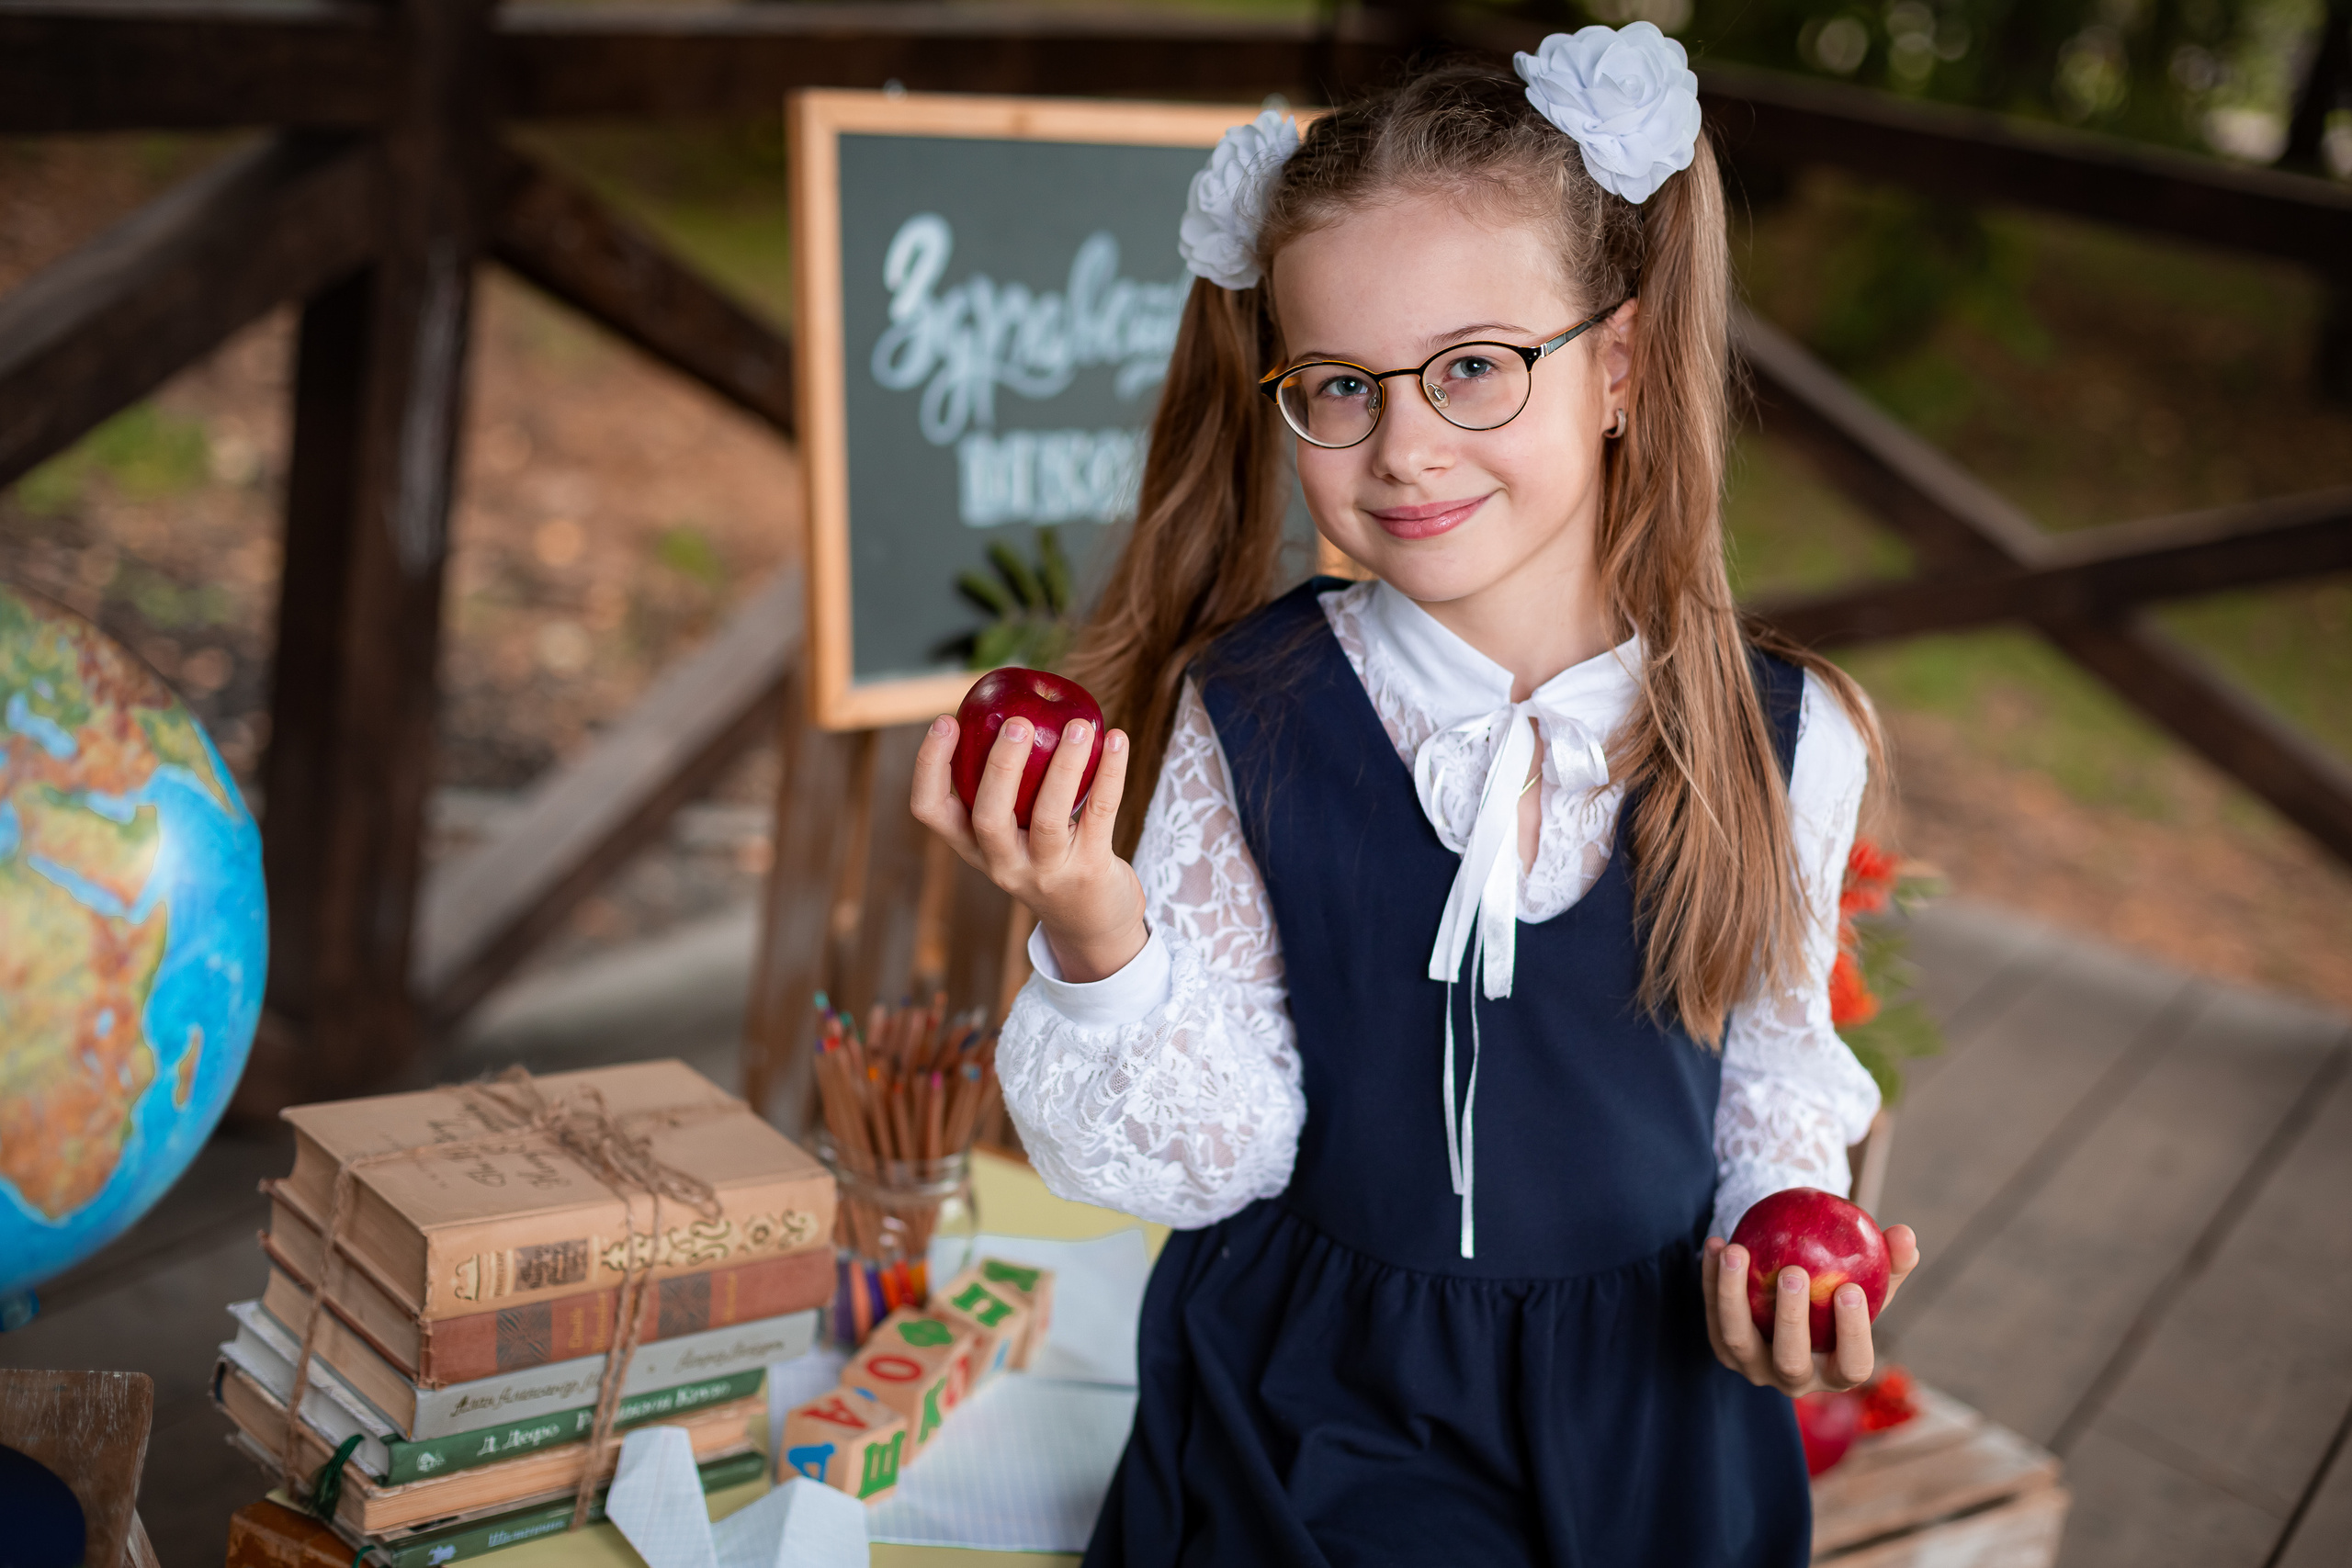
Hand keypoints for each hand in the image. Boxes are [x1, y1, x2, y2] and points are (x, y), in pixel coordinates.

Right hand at [910, 712, 1147, 982]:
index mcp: (972, 846)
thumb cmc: (1047, 856)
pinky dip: (1110, 773)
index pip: (931, 810)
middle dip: (1000, 767)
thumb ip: (1004, 784)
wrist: (1092, 925)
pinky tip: (1116, 739)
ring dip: (1063, 766)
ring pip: (1048, 818)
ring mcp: (1047, 871)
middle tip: (1016, 722)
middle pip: (988, 817)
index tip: (945, 720)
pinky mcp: (1090, 870)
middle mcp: (1002, 863)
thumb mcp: (1012, 831)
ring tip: (1077, 725)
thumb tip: (1006, 702)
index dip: (930, 765)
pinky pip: (1099, 814)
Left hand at [1700, 1225, 1920, 1392]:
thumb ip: (1890, 1262)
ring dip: (1734, 1295)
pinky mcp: (1723, 1349)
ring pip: (1738, 1340)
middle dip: (1792, 1319)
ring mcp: (1754, 1368)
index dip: (1853, 1334)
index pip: (1852, 1367)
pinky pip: (1712, 1315)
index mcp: (1837, 1372)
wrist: (1790, 1300)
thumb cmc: (1840, 1292)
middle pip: (1790, 1361)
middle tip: (1794, 1271)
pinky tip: (1715, 1244)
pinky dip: (1711, 1280)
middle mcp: (1795, 1379)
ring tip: (1738, 1250)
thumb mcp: (1870, 1280)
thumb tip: (1905, 1235)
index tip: (1850, 1289)